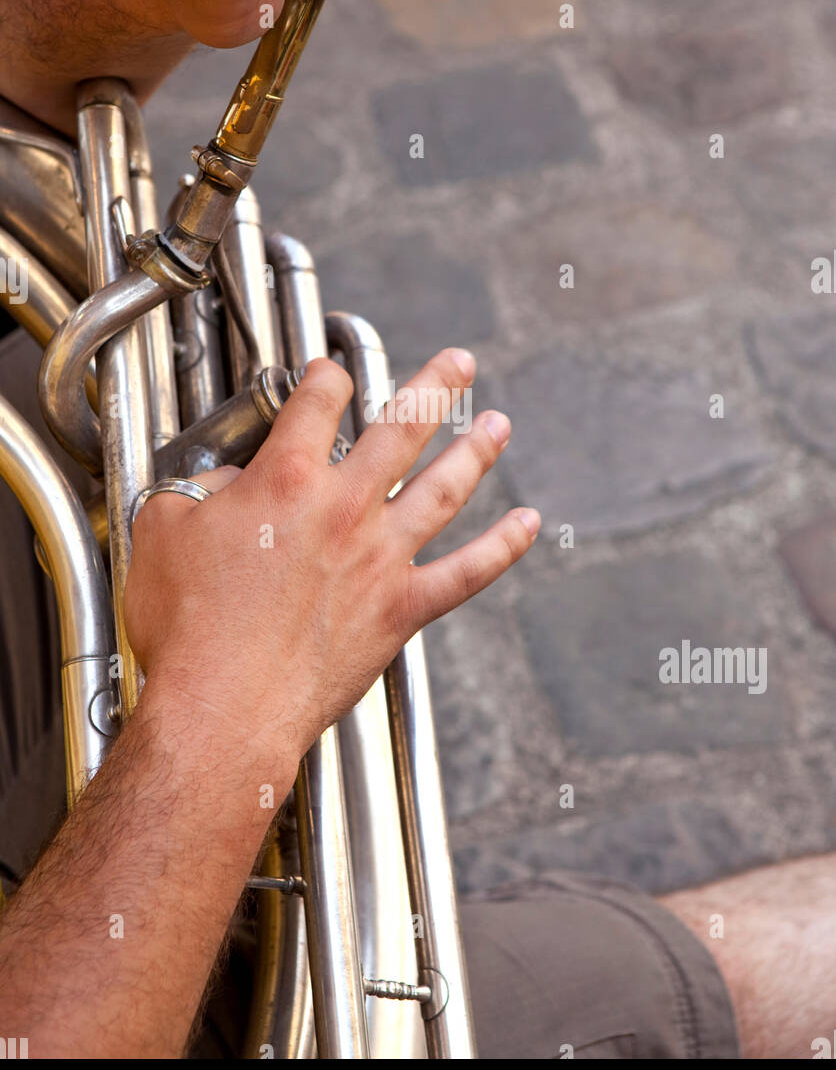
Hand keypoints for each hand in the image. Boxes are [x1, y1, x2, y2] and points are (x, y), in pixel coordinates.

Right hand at [125, 349, 538, 765]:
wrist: (224, 708)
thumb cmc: (189, 630)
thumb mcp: (165, 533)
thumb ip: (198, 492)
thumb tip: (226, 485)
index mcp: (286, 480)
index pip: (318, 401)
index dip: (325, 377)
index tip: (329, 373)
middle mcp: (344, 508)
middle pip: (402, 425)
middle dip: (435, 385)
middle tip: (459, 362)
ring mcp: (380, 557)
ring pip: (444, 486)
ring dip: (477, 449)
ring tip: (499, 423)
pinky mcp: (401, 609)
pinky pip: (468, 571)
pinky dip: (502, 546)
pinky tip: (526, 524)